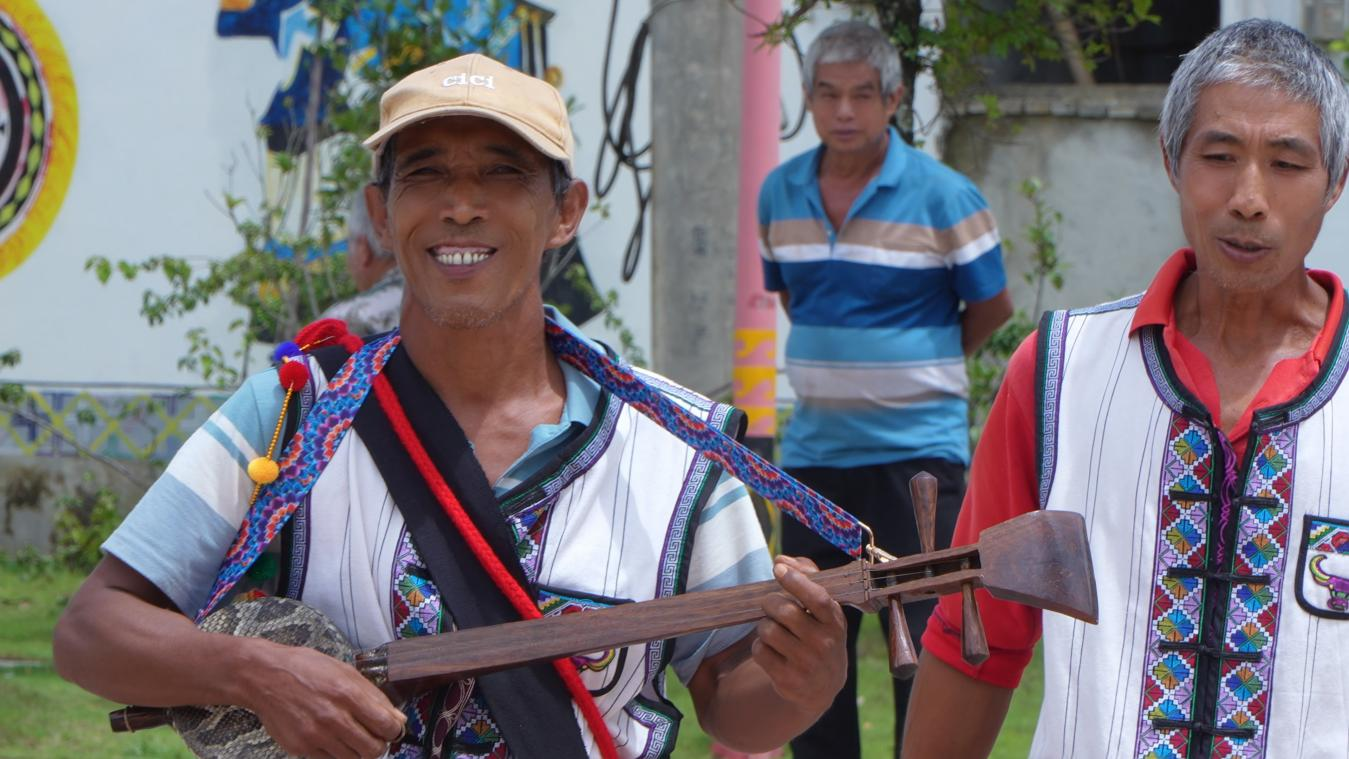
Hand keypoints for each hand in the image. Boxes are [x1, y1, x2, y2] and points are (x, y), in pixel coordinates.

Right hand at [239, 639, 405, 758]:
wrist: (264, 676)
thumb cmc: (306, 669)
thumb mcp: (345, 671)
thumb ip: (374, 696)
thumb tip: (397, 718)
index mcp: (348, 694)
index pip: (387, 726)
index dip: (394, 729)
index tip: (390, 727)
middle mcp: (333, 718)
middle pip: (374, 750)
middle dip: (379, 744)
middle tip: (373, 735)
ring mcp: (316, 736)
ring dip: (358, 750)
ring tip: (351, 735)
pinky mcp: (301, 748)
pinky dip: (337, 753)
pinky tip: (332, 738)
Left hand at [752, 555, 846, 714]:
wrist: (822, 686)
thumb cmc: (820, 635)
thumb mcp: (824, 610)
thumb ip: (807, 577)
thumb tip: (782, 560)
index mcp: (835, 622)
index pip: (817, 598)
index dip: (796, 581)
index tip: (778, 569)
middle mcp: (824, 643)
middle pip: (784, 611)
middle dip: (770, 603)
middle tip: (771, 605)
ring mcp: (806, 663)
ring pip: (768, 630)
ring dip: (764, 625)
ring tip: (774, 630)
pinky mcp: (788, 679)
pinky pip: (760, 650)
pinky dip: (759, 646)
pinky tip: (771, 650)